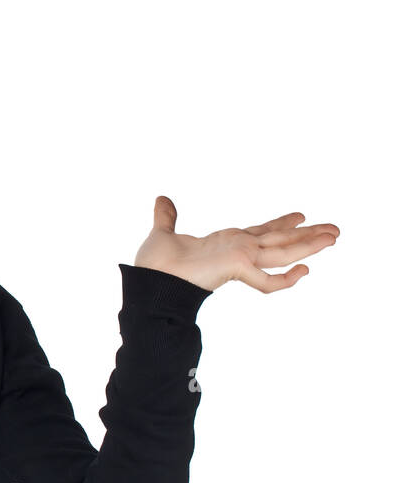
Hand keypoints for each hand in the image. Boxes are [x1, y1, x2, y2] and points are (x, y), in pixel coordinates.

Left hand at [133, 195, 338, 292]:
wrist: (148, 283)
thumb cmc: (154, 265)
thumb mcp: (163, 233)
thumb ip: (166, 217)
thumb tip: (161, 200)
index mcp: (226, 242)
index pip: (260, 231)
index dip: (280, 223)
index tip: (299, 215)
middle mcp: (238, 250)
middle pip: (280, 241)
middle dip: (307, 234)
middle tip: (334, 228)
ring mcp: (240, 259)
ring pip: (283, 253)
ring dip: (309, 245)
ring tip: (333, 237)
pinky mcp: (237, 269)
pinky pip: (268, 280)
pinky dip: (286, 278)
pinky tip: (304, 271)